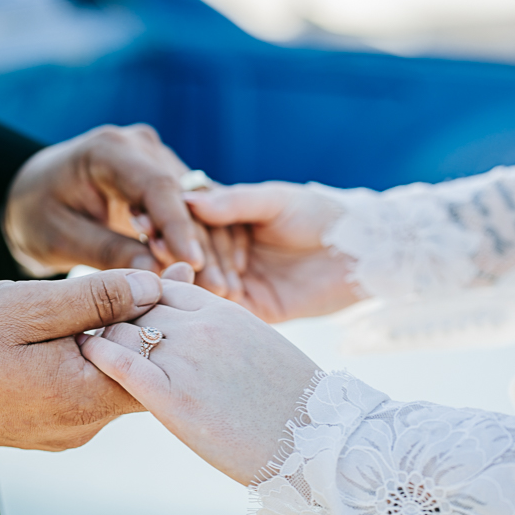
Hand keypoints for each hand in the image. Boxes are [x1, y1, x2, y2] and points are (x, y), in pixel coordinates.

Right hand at [0, 269, 161, 450]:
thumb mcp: (27, 306)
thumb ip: (95, 300)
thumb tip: (151, 288)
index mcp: (84, 396)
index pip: (157, 364)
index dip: (173, 319)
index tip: (183, 276)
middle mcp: (84, 424)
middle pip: (142, 377)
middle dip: (153, 330)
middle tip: (168, 282)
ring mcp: (67, 431)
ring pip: (115, 385)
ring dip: (123, 346)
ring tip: (129, 301)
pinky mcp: (50, 429)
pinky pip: (88, 394)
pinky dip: (96, 363)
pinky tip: (89, 333)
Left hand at [3, 124, 246, 297]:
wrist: (38, 197)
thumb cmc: (40, 216)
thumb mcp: (62, 238)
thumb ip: (107, 252)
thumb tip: (156, 274)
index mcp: (110, 150)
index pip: (156, 186)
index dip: (178, 227)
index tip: (194, 264)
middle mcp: (142, 147)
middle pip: (185, 198)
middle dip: (202, 247)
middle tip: (218, 291)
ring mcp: (159, 161)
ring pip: (199, 209)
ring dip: (213, 251)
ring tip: (226, 292)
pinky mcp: (169, 181)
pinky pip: (196, 216)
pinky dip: (206, 247)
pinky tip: (221, 281)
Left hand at [80, 280, 317, 484]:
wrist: (317, 445)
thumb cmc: (293, 408)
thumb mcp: (260, 351)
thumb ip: (224, 336)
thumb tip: (204, 343)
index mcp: (226, 311)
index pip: (164, 287)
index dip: (140, 300)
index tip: (126, 316)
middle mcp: (204, 326)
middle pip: (137, 304)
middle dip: (115, 317)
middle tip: (93, 331)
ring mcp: (188, 359)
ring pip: (123, 328)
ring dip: (104, 337)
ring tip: (87, 350)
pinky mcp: (174, 398)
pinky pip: (121, 362)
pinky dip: (99, 354)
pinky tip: (88, 355)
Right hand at [183, 181, 362, 321]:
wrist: (360, 255)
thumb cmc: (321, 216)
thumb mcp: (276, 202)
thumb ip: (235, 203)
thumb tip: (189, 201)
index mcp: (227, 221)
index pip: (191, 225)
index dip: (173, 227)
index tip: (154, 226)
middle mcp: (226, 253)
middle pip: (192, 257)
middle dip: (186, 258)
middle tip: (182, 261)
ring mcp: (236, 283)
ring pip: (204, 286)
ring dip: (200, 285)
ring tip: (204, 283)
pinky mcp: (252, 311)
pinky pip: (225, 313)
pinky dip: (214, 309)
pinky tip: (211, 305)